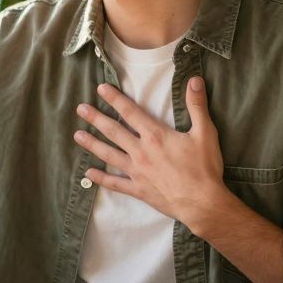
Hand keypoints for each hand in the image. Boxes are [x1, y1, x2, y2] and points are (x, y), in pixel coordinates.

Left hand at [73, 77, 232, 237]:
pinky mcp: (138, 189)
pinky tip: (88, 174)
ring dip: (92, 144)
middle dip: (96, 118)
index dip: (115, 99)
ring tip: (77, 135)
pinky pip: (115, 183)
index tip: (101, 89)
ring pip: (109, 155)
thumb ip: (197, 105)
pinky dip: (101, 178)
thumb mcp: (205, 133)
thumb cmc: (204, 168)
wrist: (202, 203)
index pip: (130, 112)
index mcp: (155, 136)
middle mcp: (141, 151)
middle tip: (80, 109)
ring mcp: (137, 171)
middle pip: (113, 131)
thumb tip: (194, 79)